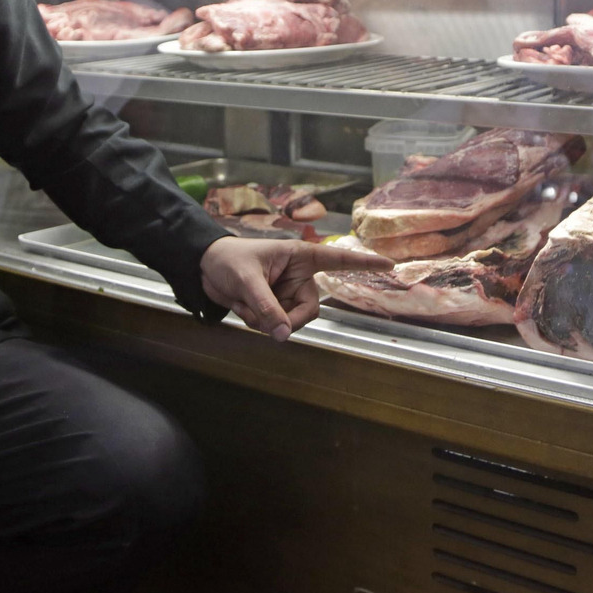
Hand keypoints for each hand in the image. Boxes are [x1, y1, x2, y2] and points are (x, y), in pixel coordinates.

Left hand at [199, 236, 391, 341]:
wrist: (203, 268)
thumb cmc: (228, 260)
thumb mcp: (248, 281)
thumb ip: (267, 308)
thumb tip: (282, 335)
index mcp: (299, 257)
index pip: (337, 260)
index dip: (364, 263)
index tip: (389, 265)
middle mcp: (298, 276)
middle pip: (308, 310)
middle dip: (285, 319)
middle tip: (266, 321)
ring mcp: (286, 293)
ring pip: (289, 322)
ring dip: (264, 319)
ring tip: (244, 302)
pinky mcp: (273, 307)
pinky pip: (273, 325)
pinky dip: (255, 320)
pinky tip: (241, 305)